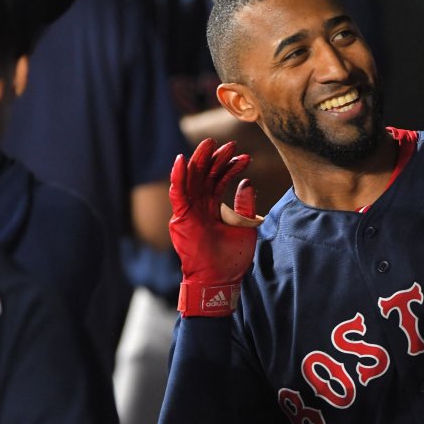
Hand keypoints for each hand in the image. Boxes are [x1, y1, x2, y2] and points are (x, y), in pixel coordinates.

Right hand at [169, 138, 262, 316]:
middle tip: (230, 144)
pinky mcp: (180, 219)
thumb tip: (246, 181)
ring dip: (199, 160)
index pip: (218, 181)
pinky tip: (182, 160)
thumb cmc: (231, 259)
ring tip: (212, 144)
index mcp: (211, 209)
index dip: (230, 167)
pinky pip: (176, 193)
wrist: (219, 280)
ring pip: (191, 179)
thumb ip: (244, 205)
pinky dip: (177, 176)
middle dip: (216, 158)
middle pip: (204, 175)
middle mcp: (198, 208)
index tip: (246, 157)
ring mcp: (188, 212)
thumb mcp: (244, 226)